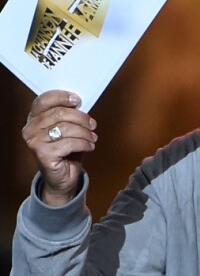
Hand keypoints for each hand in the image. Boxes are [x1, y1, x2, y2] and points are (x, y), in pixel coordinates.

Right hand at [22, 91, 97, 205]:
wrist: (63, 178)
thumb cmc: (67, 152)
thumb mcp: (68, 130)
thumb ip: (70, 117)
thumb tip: (81, 105)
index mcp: (34, 118)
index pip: (44, 100)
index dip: (62, 97)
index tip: (78, 100)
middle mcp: (30, 129)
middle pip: (59, 113)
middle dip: (81, 118)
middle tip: (92, 125)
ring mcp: (35, 142)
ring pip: (66, 128)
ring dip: (85, 132)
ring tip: (93, 138)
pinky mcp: (43, 154)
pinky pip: (70, 143)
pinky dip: (84, 144)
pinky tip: (89, 146)